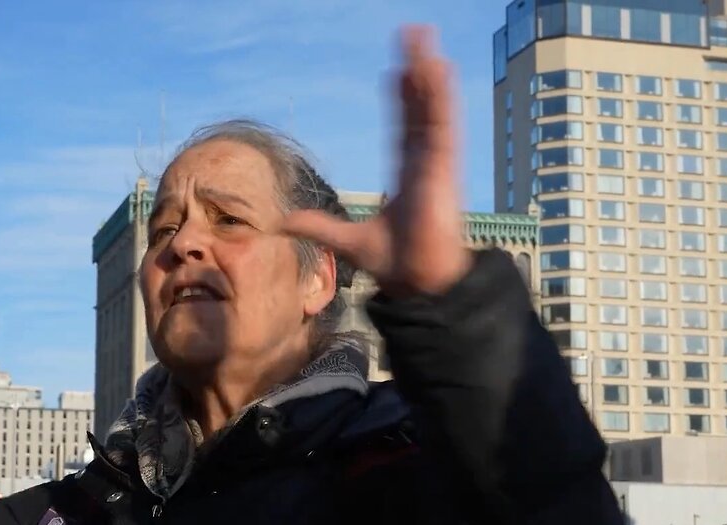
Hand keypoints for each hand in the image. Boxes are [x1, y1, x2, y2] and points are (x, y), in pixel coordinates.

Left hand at [284, 26, 468, 296]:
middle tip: (413, 41)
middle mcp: (424, 163)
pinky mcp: (443, 168)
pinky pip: (442, 125)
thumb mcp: (345, 239)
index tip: (396, 74)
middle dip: (416, 76)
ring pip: (432, 110)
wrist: (416, 281)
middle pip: (419, 110)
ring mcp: (435, 163)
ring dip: (428, 76)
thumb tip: (283, 222)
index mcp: (407, 173)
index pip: (404, 127)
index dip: (401, 100)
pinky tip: (436, 69)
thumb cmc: (394, 262)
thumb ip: (318, 226)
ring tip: (423, 43)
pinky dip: (439, 98)